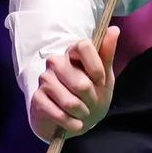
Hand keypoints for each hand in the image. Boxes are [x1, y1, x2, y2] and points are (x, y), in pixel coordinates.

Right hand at [30, 27, 119, 141]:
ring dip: (81, 112)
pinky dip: (70, 122)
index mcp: (73, 52)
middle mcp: (56, 62)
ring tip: (83, 113)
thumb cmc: (93, 93)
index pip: (83, 46)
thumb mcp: (104, 76)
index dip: (96, 67)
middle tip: (93, 102)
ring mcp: (44, 79)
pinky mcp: (37, 98)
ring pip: (69, 100)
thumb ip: (107, 54)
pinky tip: (75, 123)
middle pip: (79, 81)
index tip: (101, 80)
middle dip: (91, 97)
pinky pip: (57, 113)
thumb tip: (114, 29)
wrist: (77, 119)